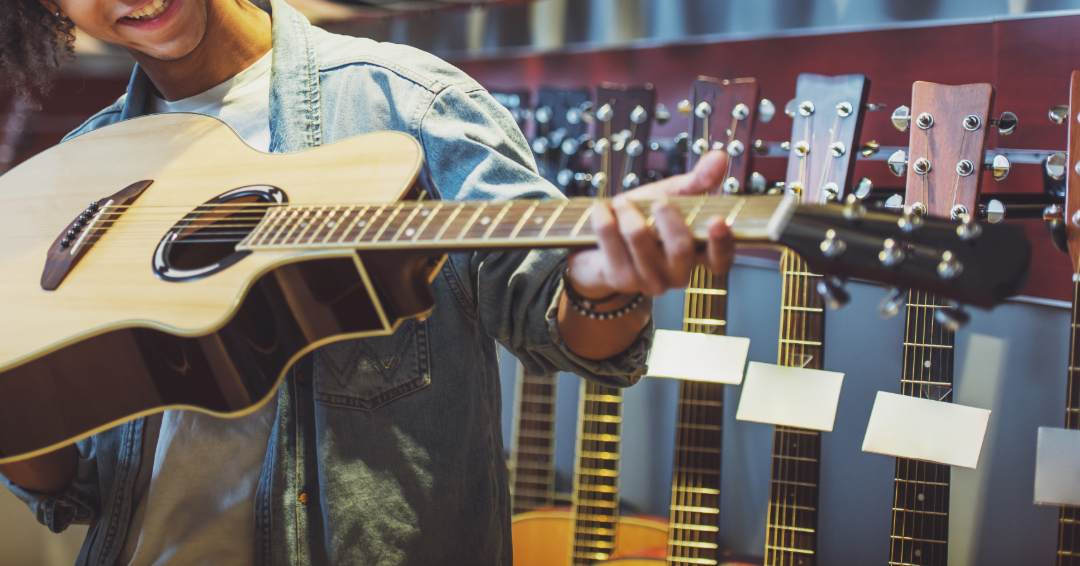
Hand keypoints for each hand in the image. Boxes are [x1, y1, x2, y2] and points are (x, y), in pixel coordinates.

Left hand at [566, 150, 735, 298]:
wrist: (599, 245)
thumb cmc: (642, 220)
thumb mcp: (672, 197)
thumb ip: (697, 181)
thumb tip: (720, 156)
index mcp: (697, 255)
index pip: (720, 259)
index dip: (723, 243)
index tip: (718, 221)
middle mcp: (677, 273)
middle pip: (681, 248)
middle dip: (666, 215)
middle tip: (657, 201)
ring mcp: (649, 280)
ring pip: (640, 237)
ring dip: (628, 210)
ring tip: (623, 202)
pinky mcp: (620, 279)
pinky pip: (610, 237)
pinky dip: (604, 215)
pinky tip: (603, 210)